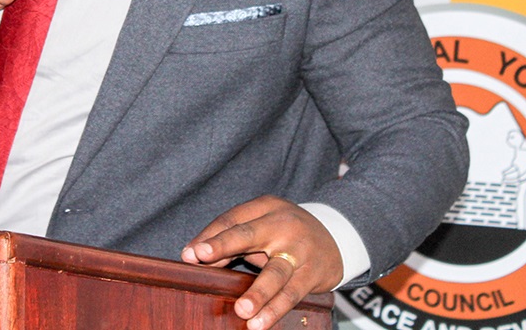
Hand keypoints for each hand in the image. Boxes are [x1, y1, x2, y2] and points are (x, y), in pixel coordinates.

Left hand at [181, 195, 342, 329]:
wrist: (336, 238)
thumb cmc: (286, 233)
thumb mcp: (262, 226)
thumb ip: (232, 239)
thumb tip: (196, 257)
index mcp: (266, 207)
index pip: (232, 219)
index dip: (210, 236)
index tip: (189, 253)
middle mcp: (283, 224)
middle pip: (249, 234)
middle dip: (224, 245)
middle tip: (201, 257)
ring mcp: (300, 250)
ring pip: (276, 272)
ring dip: (257, 292)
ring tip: (241, 310)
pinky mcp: (313, 274)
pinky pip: (292, 293)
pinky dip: (275, 309)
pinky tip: (261, 323)